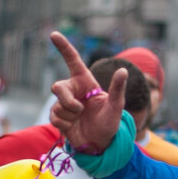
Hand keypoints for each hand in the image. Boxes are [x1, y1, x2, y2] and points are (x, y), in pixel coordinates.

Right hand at [48, 32, 125, 153]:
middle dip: (66, 100)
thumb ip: (117, 89)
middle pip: (58, 87)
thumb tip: (123, 70)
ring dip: (70, 115)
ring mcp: (64, 104)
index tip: (54, 34)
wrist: (100, 144)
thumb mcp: (116, 107)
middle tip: (80, 110)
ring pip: (58, 105)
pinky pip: (55, 117)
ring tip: (81, 120)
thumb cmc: (110, 123)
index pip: (72, 61)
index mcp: (85, 82)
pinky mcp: (58, 117)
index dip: (63, 47)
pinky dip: (65, 124)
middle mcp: (73, 90)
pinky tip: (73, 126)